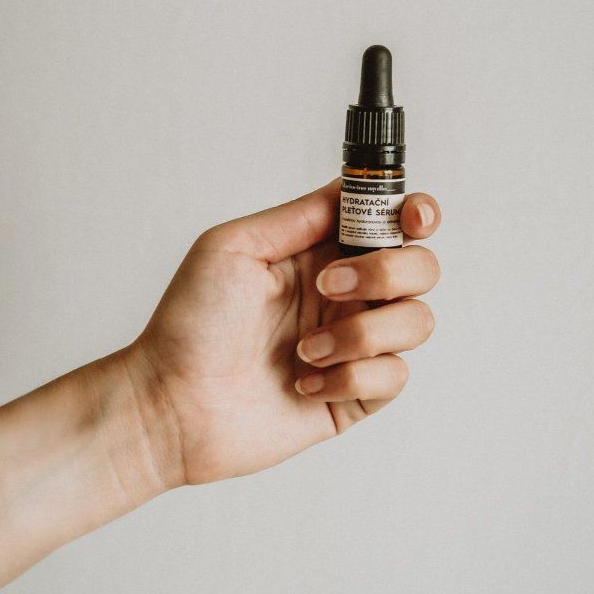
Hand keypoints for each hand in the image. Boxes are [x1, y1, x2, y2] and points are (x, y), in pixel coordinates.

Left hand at [125, 179, 441, 486]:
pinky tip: (302, 383)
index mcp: (321, 254)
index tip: (411, 218)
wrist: (172, 404)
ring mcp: (354, 345)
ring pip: (416, 322)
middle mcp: (347, 296)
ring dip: (361, 334)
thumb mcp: (233, 247)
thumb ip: (299, 216)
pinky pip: (393, 376)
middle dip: (387, 272)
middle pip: (421, 268)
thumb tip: (349, 188)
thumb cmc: (190, 324)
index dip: (416, 213)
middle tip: (330, 287)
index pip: (391, 223)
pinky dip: (349, 377)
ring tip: (305, 349)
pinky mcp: (355, 395)